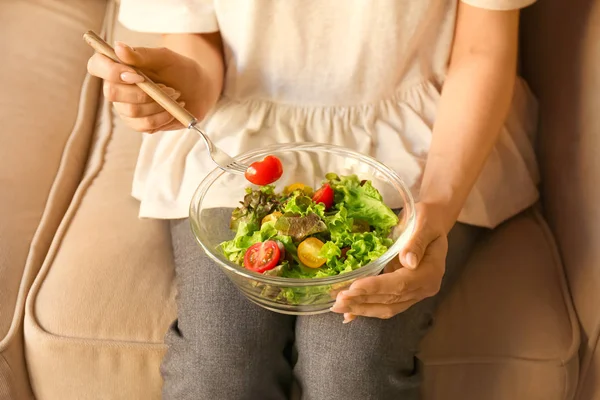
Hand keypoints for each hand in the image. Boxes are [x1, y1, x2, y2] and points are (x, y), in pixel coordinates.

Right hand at [87, 42, 211, 132]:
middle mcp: (116, 87)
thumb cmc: (179, 70)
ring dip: (158, 104)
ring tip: (175, 96)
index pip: (96, 66)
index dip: (111, 71)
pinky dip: (162, 118)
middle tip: (168, 87)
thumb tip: (118, 47)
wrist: (198, 91)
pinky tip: (172, 110)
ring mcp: (125, 108)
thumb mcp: (164, 57)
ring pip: (131, 111)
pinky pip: (144, 125)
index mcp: (117, 65)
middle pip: (112, 93)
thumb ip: (142, 54)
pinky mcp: (138, 124)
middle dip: (142, 92)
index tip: (136, 74)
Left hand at [330, 203, 448, 321]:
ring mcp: (414, 293)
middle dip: (362, 301)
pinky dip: (366, 309)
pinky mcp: (404, 293)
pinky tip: (349, 314)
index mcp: (430, 272)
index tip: (353, 288)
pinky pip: (385, 304)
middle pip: (391, 300)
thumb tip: (408, 261)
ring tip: (338, 307)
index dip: (376, 287)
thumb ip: (417, 241)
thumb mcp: (424, 221)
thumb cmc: (428, 218)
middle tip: (337, 302)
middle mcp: (424, 288)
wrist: (432, 222)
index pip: (400, 284)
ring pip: (386, 307)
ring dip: (361, 308)